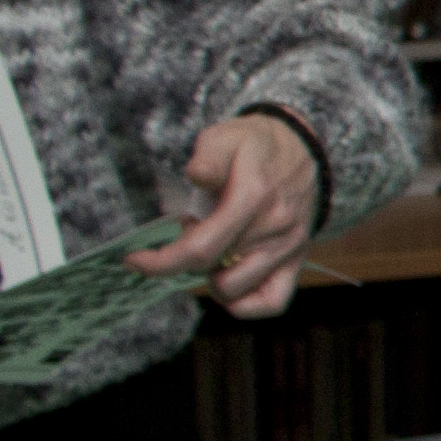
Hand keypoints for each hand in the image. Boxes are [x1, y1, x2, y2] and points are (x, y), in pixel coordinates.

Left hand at [130, 113, 320, 318]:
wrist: (304, 151)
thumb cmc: (256, 146)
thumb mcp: (227, 136)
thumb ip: (210, 155)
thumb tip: (198, 175)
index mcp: (253, 197)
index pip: (200, 248)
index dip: (160, 262)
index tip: (135, 259)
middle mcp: (274, 228)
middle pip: (210, 269)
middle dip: (181, 260)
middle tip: (185, 233)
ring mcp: (288, 248)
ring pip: (234, 289)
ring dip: (210, 277)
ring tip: (211, 251)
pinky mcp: (297, 261)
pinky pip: (272, 303)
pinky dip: (244, 304)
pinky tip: (227, 282)